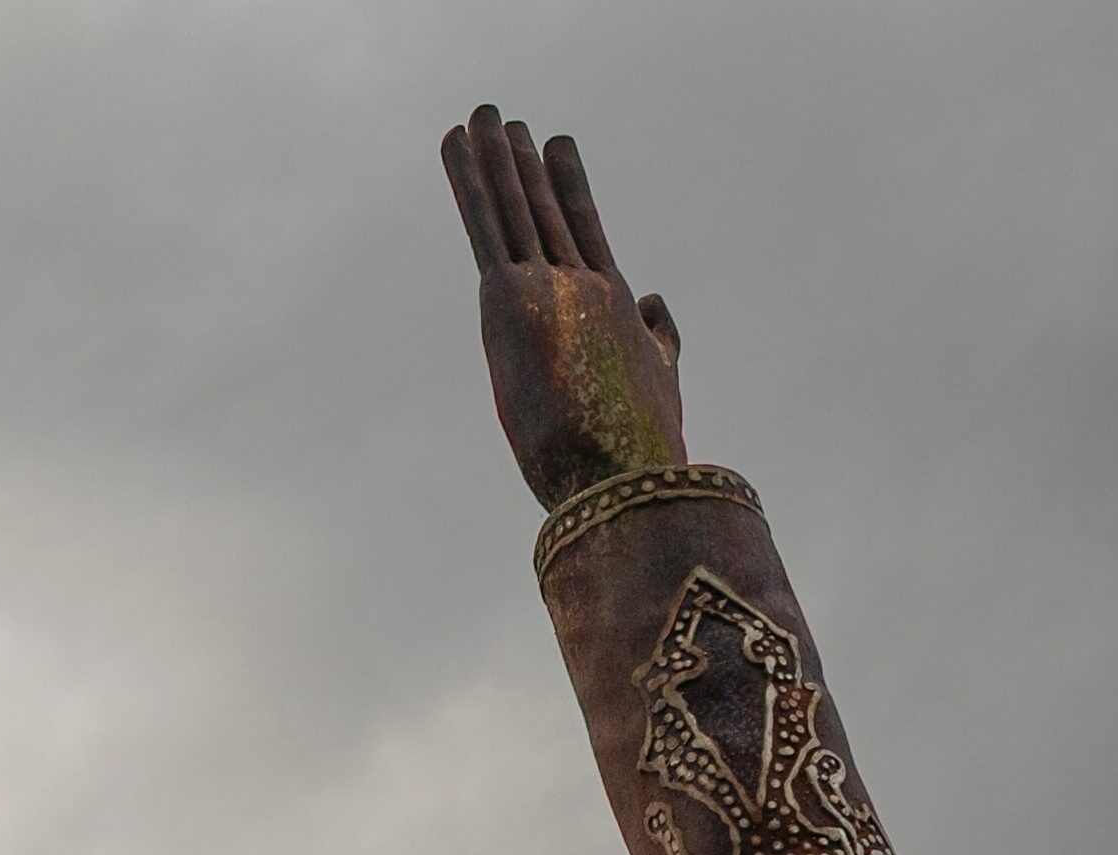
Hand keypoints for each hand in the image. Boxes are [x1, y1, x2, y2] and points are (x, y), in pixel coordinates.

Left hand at [441, 106, 684, 510]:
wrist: (619, 476)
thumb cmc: (640, 448)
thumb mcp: (663, 384)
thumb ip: (661, 339)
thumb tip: (657, 301)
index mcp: (615, 306)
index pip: (584, 229)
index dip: (567, 183)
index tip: (555, 144)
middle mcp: (581, 285)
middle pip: (544, 208)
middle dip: (522, 162)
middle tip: (502, 120)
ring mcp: (547, 287)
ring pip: (513, 205)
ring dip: (493, 156)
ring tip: (478, 115)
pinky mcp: (509, 299)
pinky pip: (483, 221)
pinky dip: (466, 177)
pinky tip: (454, 138)